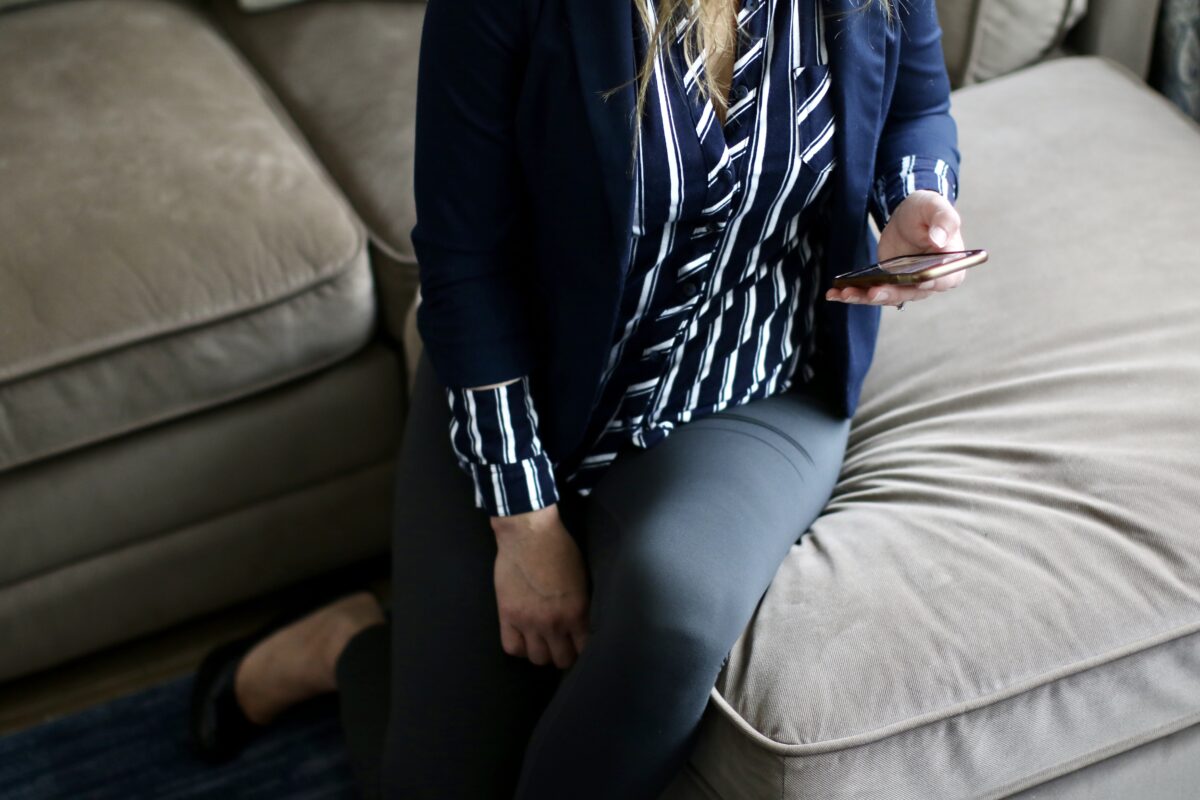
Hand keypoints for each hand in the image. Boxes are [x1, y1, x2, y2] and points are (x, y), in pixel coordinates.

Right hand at [491, 503, 589, 668]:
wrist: (529, 533)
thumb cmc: (560, 548)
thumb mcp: (582, 578)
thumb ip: (582, 606)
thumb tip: (583, 625)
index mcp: (577, 612)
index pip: (584, 650)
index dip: (583, 650)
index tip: (579, 645)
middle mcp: (554, 623)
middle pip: (561, 660)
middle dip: (564, 654)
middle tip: (561, 643)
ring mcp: (528, 621)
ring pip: (537, 659)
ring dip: (541, 652)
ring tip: (542, 641)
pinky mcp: (507, 616)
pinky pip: (512, 648)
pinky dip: (519, 648)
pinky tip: (524, 637)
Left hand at [826, 190, 966, 306]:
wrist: (907, 214)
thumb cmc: (927, 210)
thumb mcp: (937, 208)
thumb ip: (944, 221)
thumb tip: (939, 239)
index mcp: (950, 266)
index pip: (942, 280)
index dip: (930, 284)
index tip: (917, 283)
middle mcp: (930, 282)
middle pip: (910, 293)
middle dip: (889, 294)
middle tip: (872, 291)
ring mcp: (907, 286)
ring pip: (887, 297)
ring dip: (865, 298)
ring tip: (844, 294)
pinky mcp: (888, 284)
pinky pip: (872, 292)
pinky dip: (854, 294)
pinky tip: (835, 294)